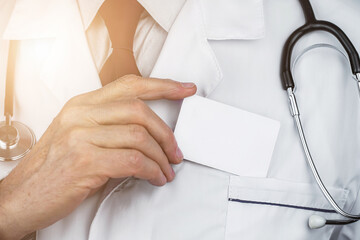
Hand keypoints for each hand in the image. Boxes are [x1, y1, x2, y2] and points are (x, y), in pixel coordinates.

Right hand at [0, 75, 196, 239]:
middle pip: (139, 110)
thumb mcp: (77, 135)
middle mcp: (81, 115)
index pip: (130, 85)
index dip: (163, 86)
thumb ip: (107, 125)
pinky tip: (156, 177)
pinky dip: (152, 170)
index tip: (185, 89)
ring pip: (139, 137)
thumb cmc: (53, 168)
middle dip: (166, 132)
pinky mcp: (84, 161)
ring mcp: (81, 136)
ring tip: (167, 169)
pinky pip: (133, 161)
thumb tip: (147, 132)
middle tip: (176, 150)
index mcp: (81, 104)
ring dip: (161, 157)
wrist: (21, 196)